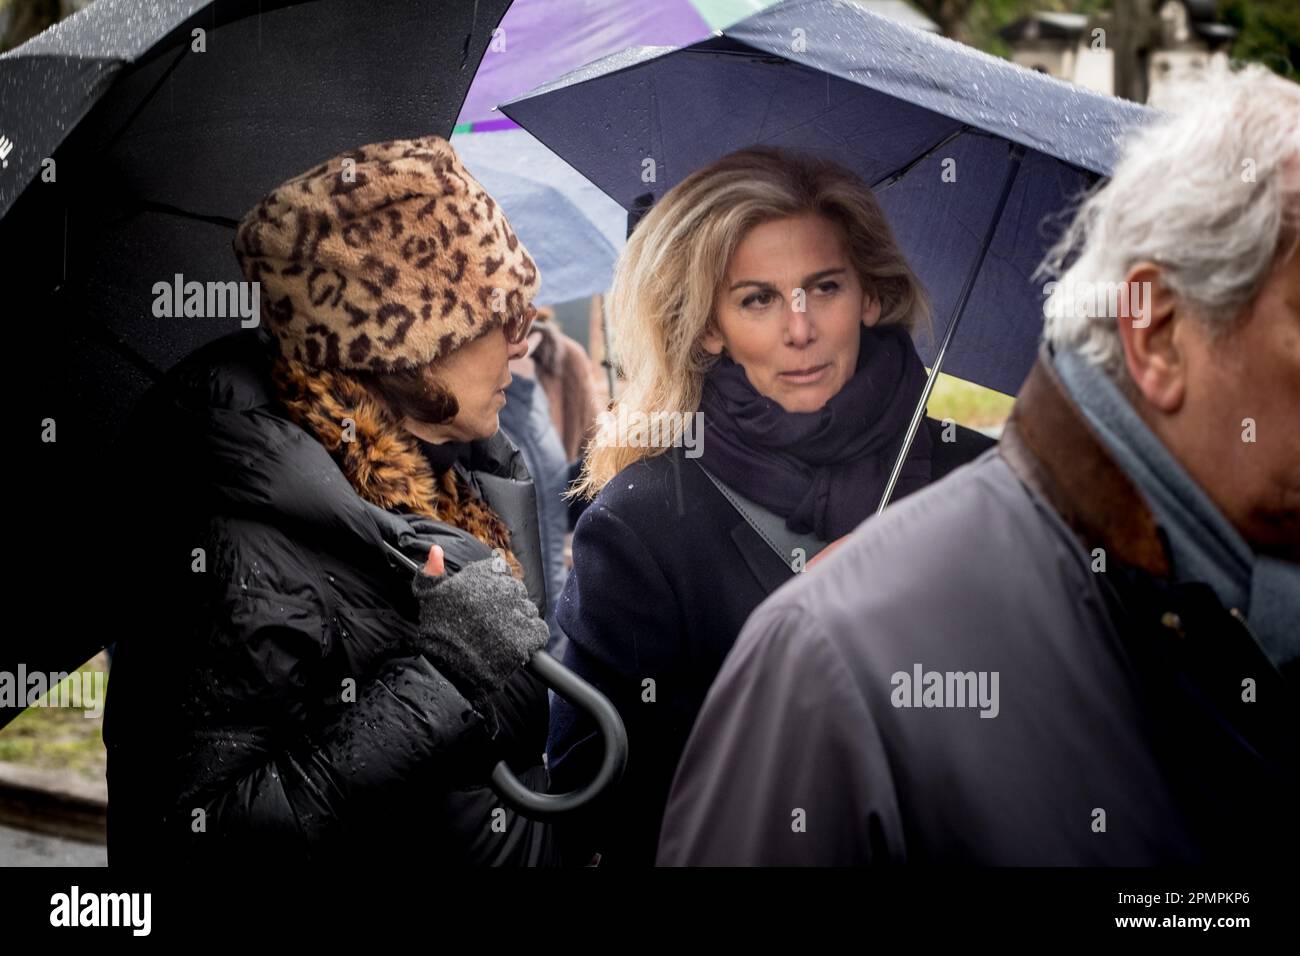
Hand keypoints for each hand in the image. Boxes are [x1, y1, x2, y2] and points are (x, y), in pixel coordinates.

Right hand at [411, 548, 547, 707]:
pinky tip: (515, 645)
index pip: (502, 570)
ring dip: (520, 621)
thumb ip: (432, 571)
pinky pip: (539, 631)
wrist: (446, 668)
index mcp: (483, 576)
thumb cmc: (437, 630)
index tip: (486, 600)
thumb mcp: (428, 596)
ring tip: (502, 636)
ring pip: (529, 611)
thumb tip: (436, 550)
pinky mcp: (527, 636)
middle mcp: (503, 590)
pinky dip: (531, 638)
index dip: (495, 585)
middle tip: (493, 622)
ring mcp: (517, 613)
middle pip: (517, 591)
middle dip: (508, 605)